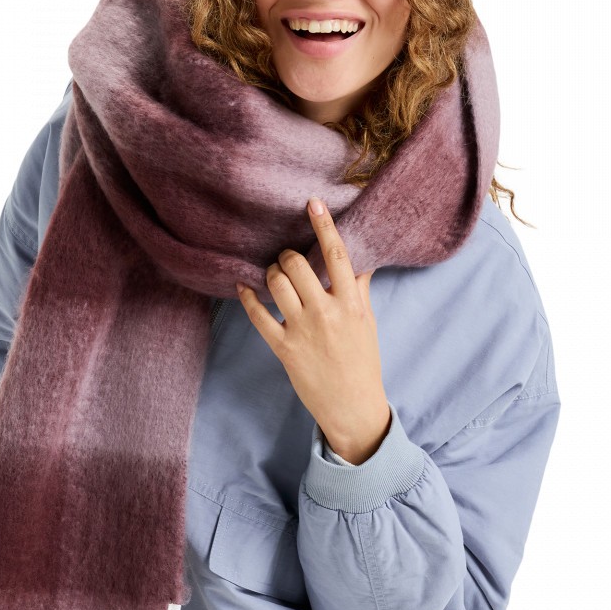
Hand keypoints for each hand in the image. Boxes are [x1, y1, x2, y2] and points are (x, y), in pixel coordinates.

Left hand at [235, 196, 390, 464]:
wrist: (353, 406)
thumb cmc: (362, 362)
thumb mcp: (367, 322)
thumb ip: (358, 289)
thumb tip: (359, 261)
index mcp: (352, 304)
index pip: (337, 256)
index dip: (324, 226)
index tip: (312, 203)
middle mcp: (327, 313)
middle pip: (298, 266)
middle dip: (288, 257)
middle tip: (287, 261)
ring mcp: (303, 331)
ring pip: (277, 284)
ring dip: (271, 274)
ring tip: (274, 277)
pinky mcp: (284, 349)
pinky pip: (259, 316)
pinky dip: (248, 298)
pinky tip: (243, 288)